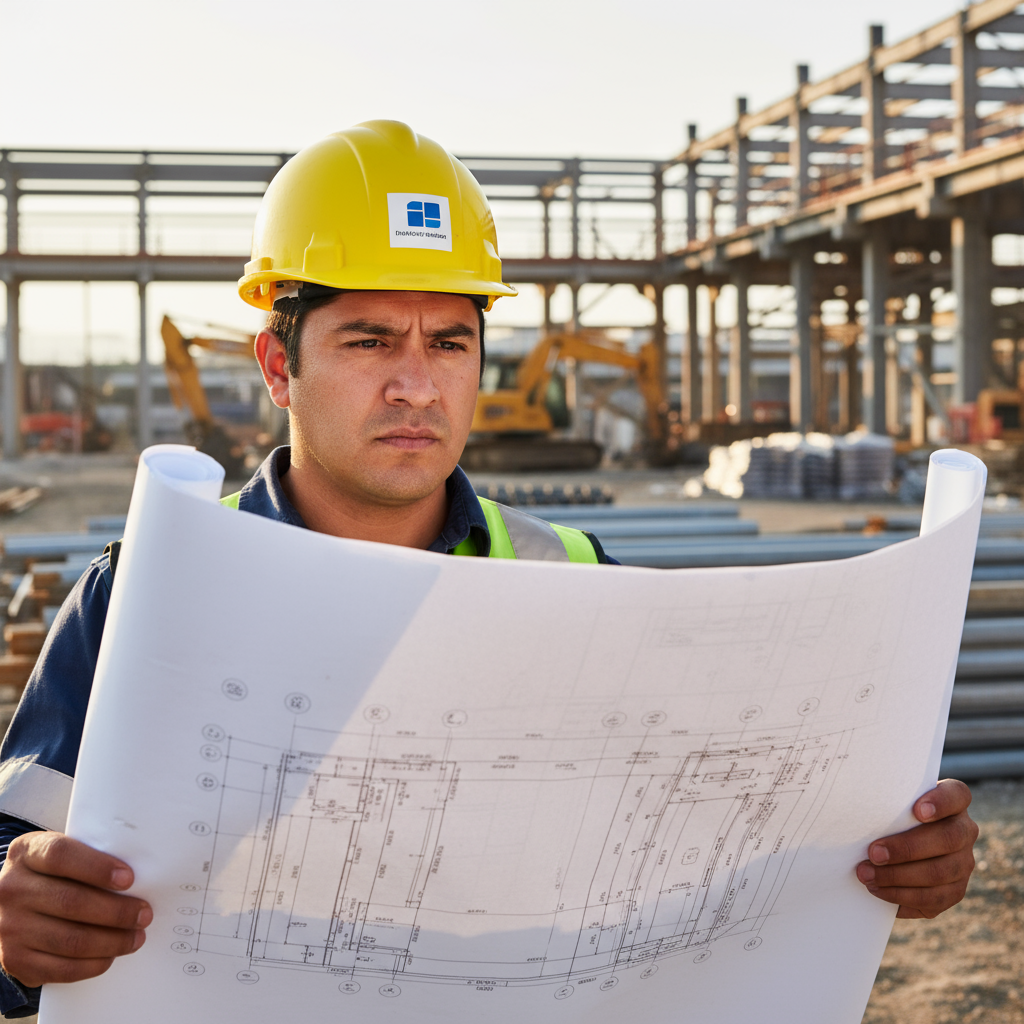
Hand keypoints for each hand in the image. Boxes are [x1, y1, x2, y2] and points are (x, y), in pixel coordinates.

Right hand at [0, 831, 151, 985]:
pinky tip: (110, 955)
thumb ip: (90, 857)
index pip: (60, 856)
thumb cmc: (50, 874)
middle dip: (117, 911)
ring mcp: (9, 927)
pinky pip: (60, 969)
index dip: (97, 868)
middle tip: (144, 914)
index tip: (129, 879)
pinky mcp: (13, 959)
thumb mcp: (61, 854)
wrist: (8, 904)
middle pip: (71, 901)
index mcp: (26, 853)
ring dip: (111, 941)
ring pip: (70, 939)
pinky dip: (92, 964)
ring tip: (136, 937)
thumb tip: (140, 877)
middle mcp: (11, 889)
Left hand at [856, 778, 978, 918]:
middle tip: (873, 853)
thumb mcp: (889, 803)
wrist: (894, 848)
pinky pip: (934, 898)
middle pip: (948, 839)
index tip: (917, 811)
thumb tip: (851, 804)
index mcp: (953, 802)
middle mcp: (965, 831)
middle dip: (907, 848)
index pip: (957, 795)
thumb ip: (884, 802)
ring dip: (898, 876)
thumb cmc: (887, 815)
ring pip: (940, 872)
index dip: (941, 802)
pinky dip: (902, 896)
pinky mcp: (955, 890)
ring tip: (866, 875)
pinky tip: (878, 890)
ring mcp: (963, 862)